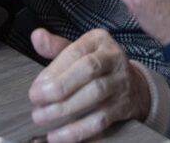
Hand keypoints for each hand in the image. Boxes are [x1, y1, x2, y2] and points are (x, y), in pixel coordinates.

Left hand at [29, 27, 149, 142]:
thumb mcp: (80, 52)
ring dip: (66, 108)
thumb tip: (37, 36)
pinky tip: (59, 136)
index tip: (36, 87)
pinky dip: (79, 130)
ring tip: (43, 117)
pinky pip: (101, 120)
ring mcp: (121, 83)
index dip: (54, 70)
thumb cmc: (98, 67)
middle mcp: (114, 58)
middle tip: (36, 101)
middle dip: (60, 86)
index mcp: (99, 40)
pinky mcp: (123, 107)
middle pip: (88, 70)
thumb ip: (56, 47)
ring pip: (95, 94)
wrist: (134, 86)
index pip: (76, 52)